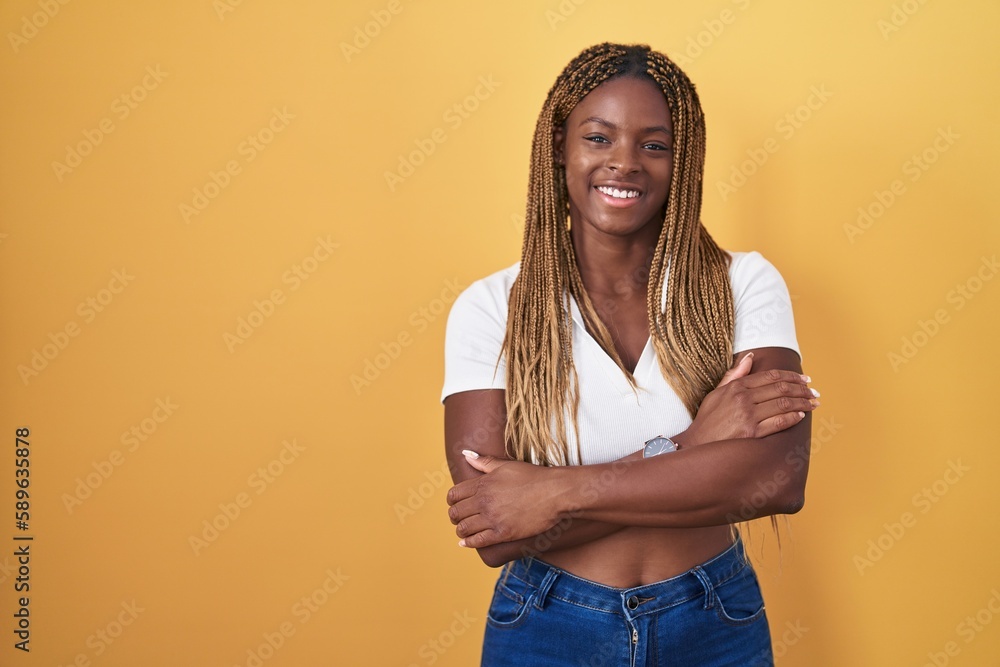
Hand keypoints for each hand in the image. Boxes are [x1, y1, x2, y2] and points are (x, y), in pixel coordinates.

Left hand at [446, 452, 566, 548]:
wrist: (555, 493)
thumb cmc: (533, 477)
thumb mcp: (506, 465)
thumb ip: (484, 462)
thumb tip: (465, 454)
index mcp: (483, 484)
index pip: (454, 495)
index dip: (452, 501)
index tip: (456, 504)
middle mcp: (484, 501)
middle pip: (456, 513)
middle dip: (454, 516)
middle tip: (459, 518)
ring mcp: (493, 518)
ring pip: (463, 528)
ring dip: (461, 530)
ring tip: (463, 530)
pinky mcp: (503, 533)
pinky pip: (477, 541)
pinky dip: (468, 543)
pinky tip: (466, 543)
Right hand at [680, 352, 817, 446]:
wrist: (696, 445)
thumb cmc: (706, 420)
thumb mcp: (716, 393)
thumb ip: (734, 375)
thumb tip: (751, 356)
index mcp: (736, 387)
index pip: (771, 376)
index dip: (791, 376)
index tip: (804, 379)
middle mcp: (743, 399)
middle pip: (781, 388)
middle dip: (801, 389)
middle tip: (813, 391)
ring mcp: (748, 416)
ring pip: (783, 404)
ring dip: (802, 402)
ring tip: (813, 403)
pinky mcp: (752, 433)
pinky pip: (779, 422)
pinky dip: (793, 418)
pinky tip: (801, 416)